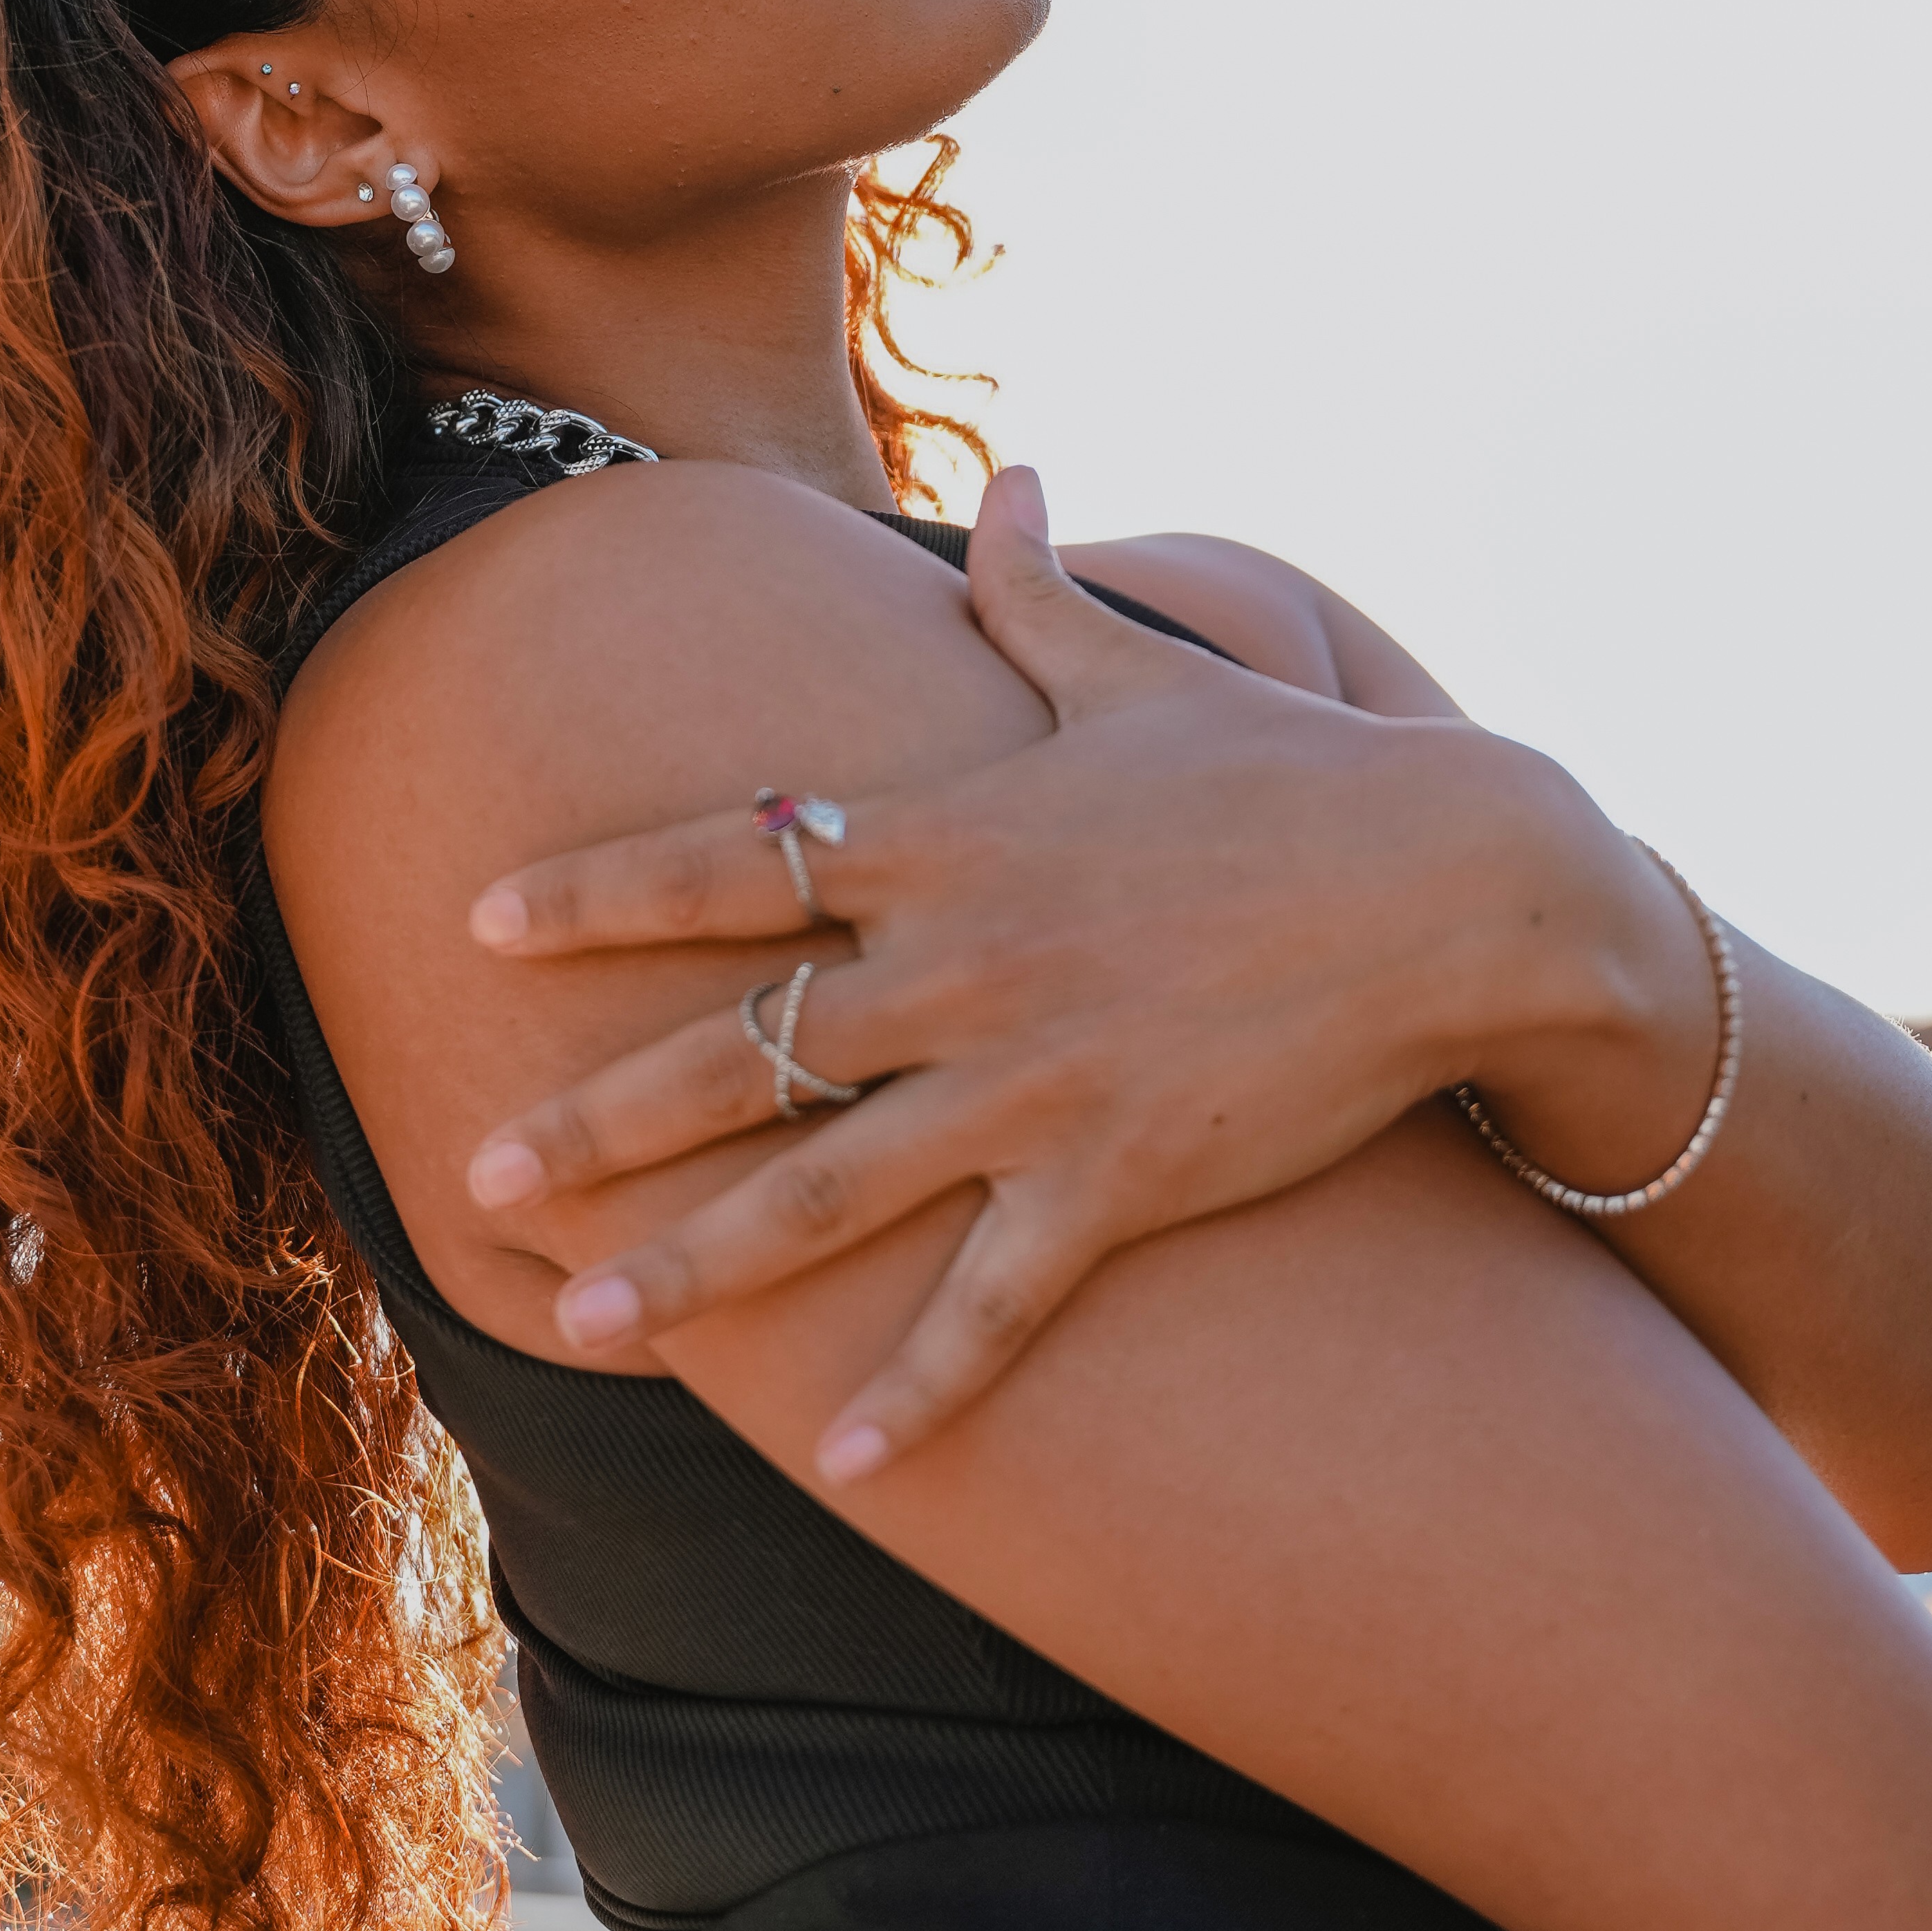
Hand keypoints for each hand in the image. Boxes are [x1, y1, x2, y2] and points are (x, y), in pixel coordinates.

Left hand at [466, 471, 1691, 1477]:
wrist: (1454, 881)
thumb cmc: (1289, 766)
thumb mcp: (1143, 663)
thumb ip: (1038, 585)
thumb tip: (1014, 471)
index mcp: (945, 837)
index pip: (724, 865)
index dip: (594, 892)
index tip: (478, 918)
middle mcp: (962, 964)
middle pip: (736, 1053)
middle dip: (596, 1123)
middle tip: (477, 1181)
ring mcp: (1035, 1080)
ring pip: (826, 1190)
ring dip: (696, 1269)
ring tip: (584, 1327)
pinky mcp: (1122, 1176)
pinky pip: (996, 1303)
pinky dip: (920, 1388)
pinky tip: (842, 1460)